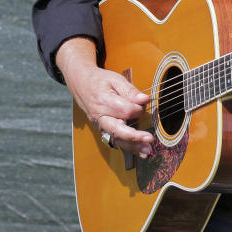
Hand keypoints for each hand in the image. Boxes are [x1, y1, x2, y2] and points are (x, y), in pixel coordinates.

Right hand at [56, 38, 153, 156]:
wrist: (81, 85)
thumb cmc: (100, 81)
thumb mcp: (115, 79)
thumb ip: (130, 91)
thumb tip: (144, 99)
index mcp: (103, 101)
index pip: (124, 110)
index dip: (137, 109)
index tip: (144, 103)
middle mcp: (100, 116)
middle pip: (117, 130)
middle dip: (134, 136)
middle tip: (149, 138)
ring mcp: (100, 125)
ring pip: (116, 139)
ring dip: (132, 146)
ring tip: (147, 150)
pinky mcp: (103, 130)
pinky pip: (115, 141)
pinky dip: (128, 147)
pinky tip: (140, 151)